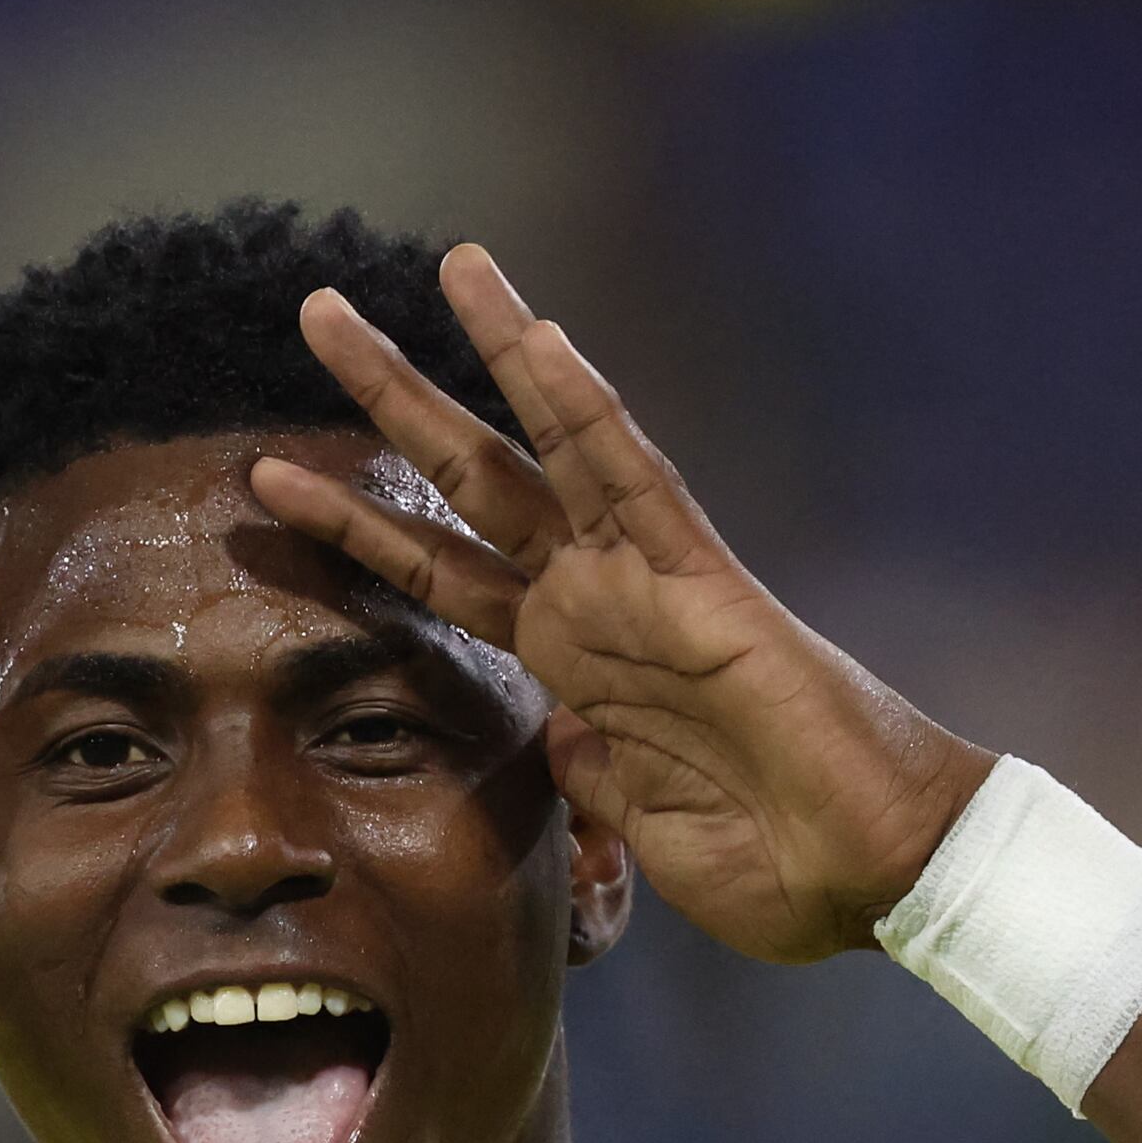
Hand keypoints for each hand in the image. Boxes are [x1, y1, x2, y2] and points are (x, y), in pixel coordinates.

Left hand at [244, 246, 987, 964]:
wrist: (873, 879)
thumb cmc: (780, 867)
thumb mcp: (640, 831)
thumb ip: (586, 778)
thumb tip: (551, 735)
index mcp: (571, 668)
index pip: (438, 576)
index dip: (352, 526)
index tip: (268, 480)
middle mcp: (597, 604)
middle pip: (468, 481)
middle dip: (391, 398)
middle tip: (315, 313)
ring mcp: (646, 582)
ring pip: (550, 444)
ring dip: (493, 353)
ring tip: (444, 262)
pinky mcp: (703, 581)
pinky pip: (636, 478)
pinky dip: (587, 406)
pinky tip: (539, 336)